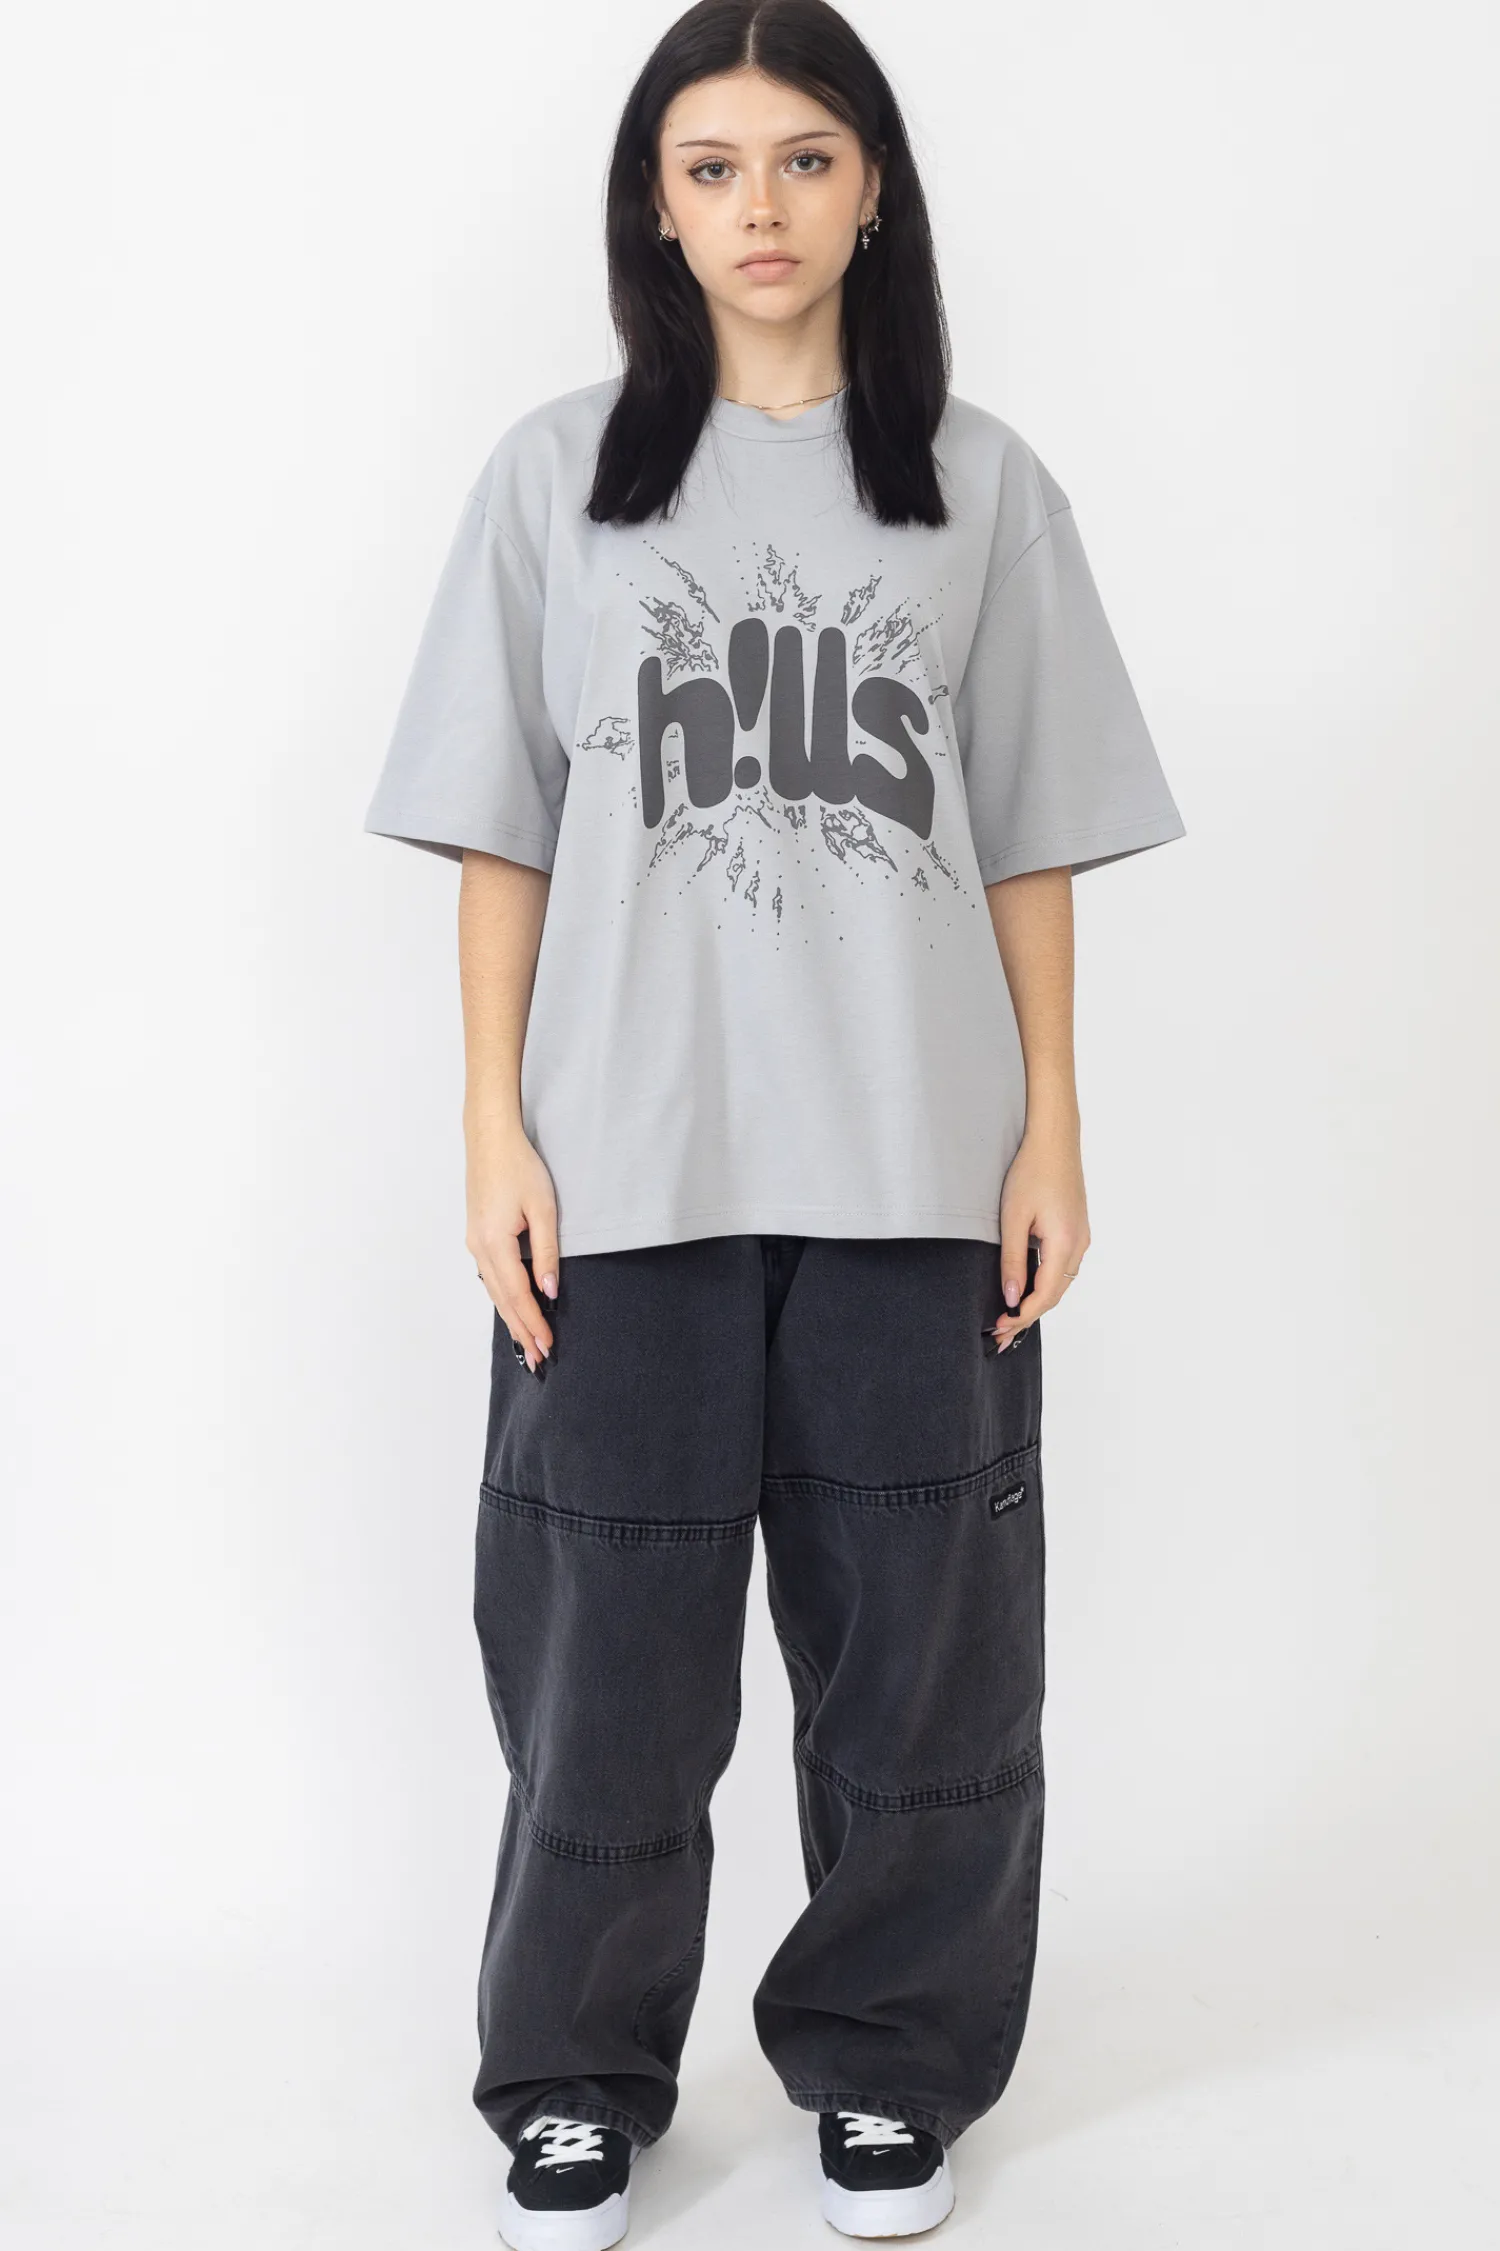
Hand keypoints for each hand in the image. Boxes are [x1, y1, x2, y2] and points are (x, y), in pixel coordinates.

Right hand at [466, 1126, 560, 1374]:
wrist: (490, 1140)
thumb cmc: (520, 1168)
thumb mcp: (543, 1209)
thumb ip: (546, 1252)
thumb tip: (550, 1290)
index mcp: (494, 1244)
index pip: (517, 1295)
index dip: (533, 1322)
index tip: (548, 1344)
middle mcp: (479, 1248)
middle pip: (502, 1300)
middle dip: (522, 1330)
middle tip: (539, 1358)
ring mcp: (474, 1243)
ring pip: (494, 1290)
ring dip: (512, 1317)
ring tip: (528, 1342)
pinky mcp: (477, 1236)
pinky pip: (490, 1276)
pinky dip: (503, 1297)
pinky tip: (512, 1307)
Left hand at [989, 1128, 1089, 1351]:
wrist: (1054, 1140)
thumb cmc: (1031, 1172)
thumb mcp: (1013, 1218)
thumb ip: (1013, 1260)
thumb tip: (1012, 1297)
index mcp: (1065, 1243)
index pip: (1045, 1294)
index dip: (1022, 1315)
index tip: (999, 1327)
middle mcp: (1079, 1244)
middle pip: (1056, 1293)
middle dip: (1028, 1315)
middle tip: (1000, 1332)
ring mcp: (1082, 1237)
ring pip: (1061, 1282)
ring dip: (1037, 1301)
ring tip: (1010, 1315)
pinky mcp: (1077, 1229)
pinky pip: (1063, 1267)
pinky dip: (1046, 1283)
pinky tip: (1026, 1287)